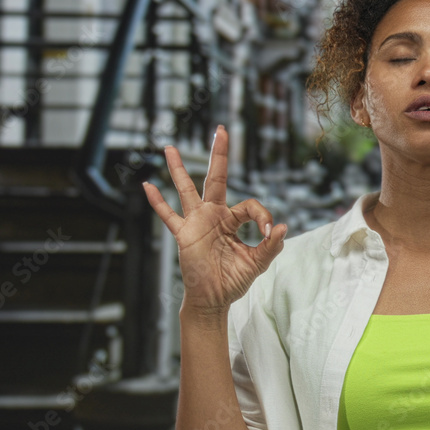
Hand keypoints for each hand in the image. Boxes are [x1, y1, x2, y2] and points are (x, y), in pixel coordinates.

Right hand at [142, 125, 286, 312]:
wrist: (213, 299)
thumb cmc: (234, 280)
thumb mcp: (257, 263)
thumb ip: (271, 246)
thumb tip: (283, 227)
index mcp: (233, 220)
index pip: (250, 205)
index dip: (263, 216)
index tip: (270, 231)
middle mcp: (214, 216)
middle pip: (217, 179)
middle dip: (220, 155)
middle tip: (222, 131)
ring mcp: (197, 223)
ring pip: (187, 190)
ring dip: (179, 169)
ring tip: (171, 147)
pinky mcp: (184, 235)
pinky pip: (168, 216)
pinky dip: (158, 202)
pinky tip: (147, 185)